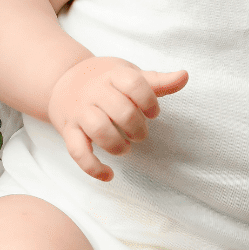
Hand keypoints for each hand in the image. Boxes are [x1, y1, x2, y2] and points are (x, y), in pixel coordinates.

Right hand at [47, 56, 187, 180]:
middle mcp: (94, 92)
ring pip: (99, 130)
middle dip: (137, 128)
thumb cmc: (105, 80)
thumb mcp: (129, 74)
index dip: (149, 101)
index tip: (153, 113)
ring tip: (125, 148)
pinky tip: (109, 175)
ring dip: (118, 145)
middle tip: (140, 134)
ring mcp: (79, 112)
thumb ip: (157, 81)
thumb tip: (185, 76)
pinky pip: (77, 152)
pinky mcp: (68, 130)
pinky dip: (93, 168)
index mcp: (113, 75)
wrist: (63, 79)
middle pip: (121, 111)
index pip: (134, 84)